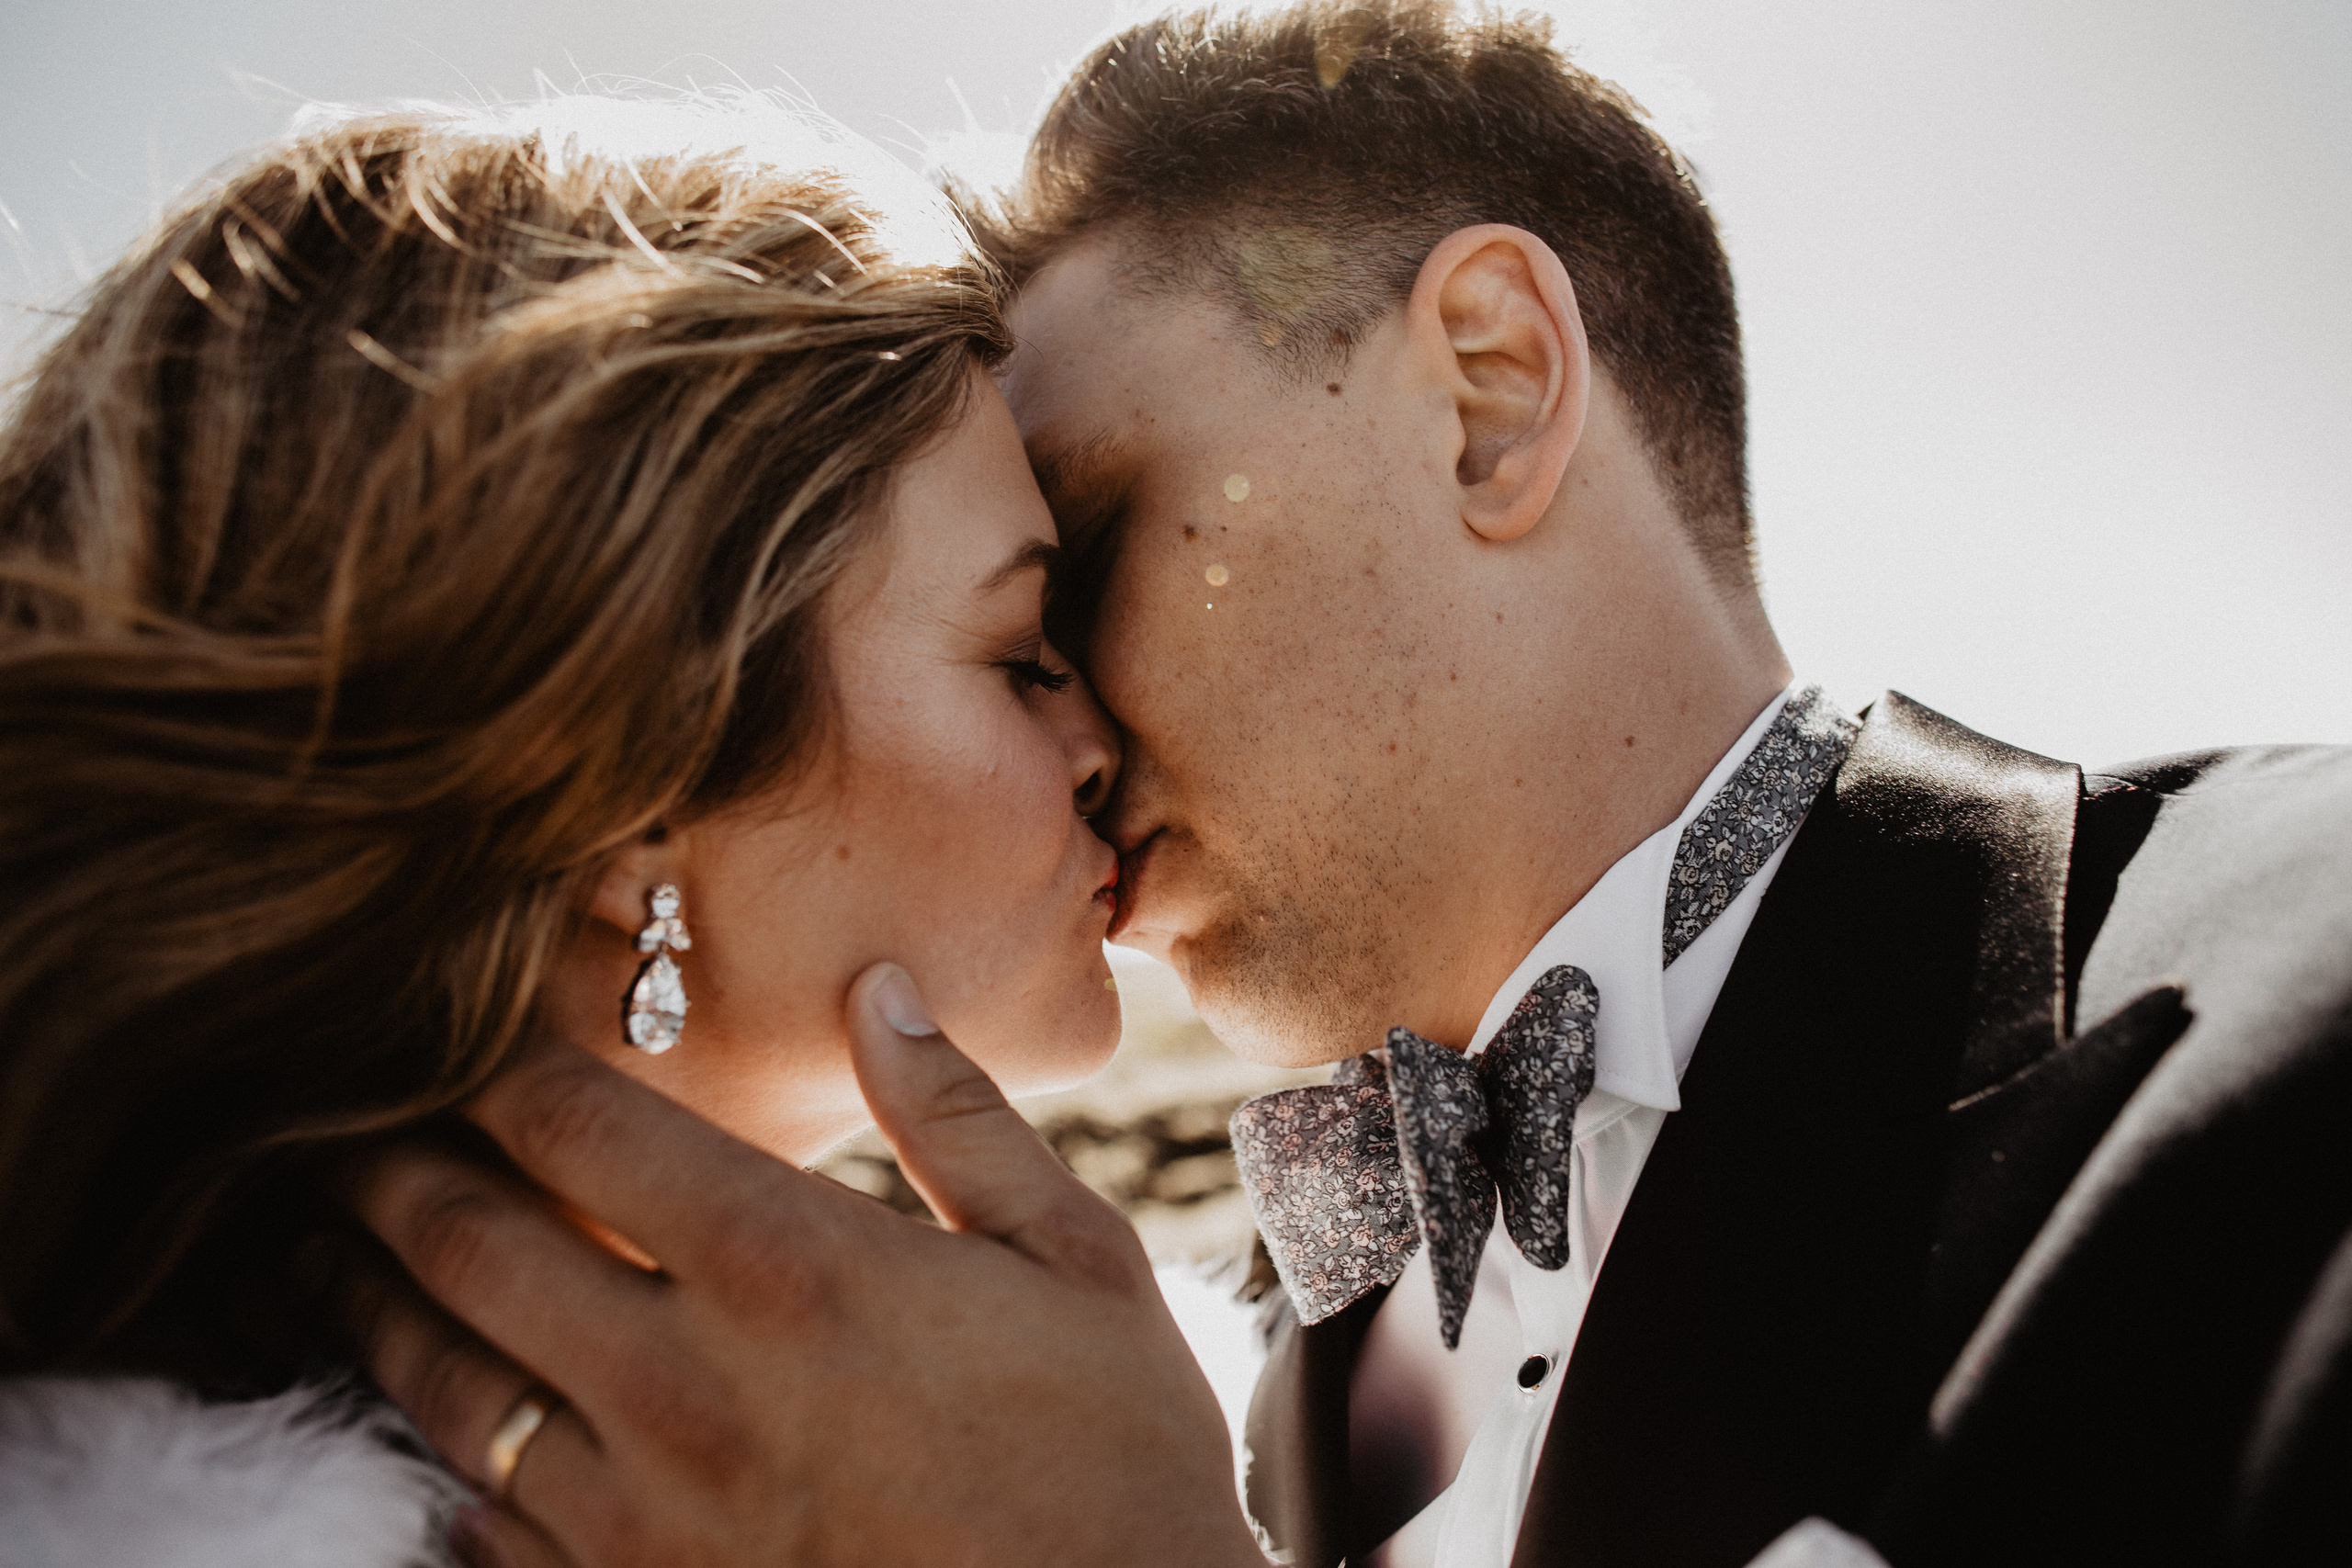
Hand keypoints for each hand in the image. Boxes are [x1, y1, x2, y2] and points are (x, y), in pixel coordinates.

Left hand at [343, 963, 1265, 1567]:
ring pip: (445, 1385)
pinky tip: (413, 1417)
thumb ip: (957, 1117)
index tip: (452, 1018)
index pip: (578, 1127)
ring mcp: (646, 1516)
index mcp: (792, 1268)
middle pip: (466, 1242)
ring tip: (319, 1252)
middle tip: (324, 1123)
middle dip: (380, 1167)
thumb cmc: (1116, 1458)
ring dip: (364, 1302)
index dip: (491, 1059)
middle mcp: (687, 1384)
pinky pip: (482, 1527)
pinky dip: (429, 1458)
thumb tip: (878, 988)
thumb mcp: (1075, 1261)